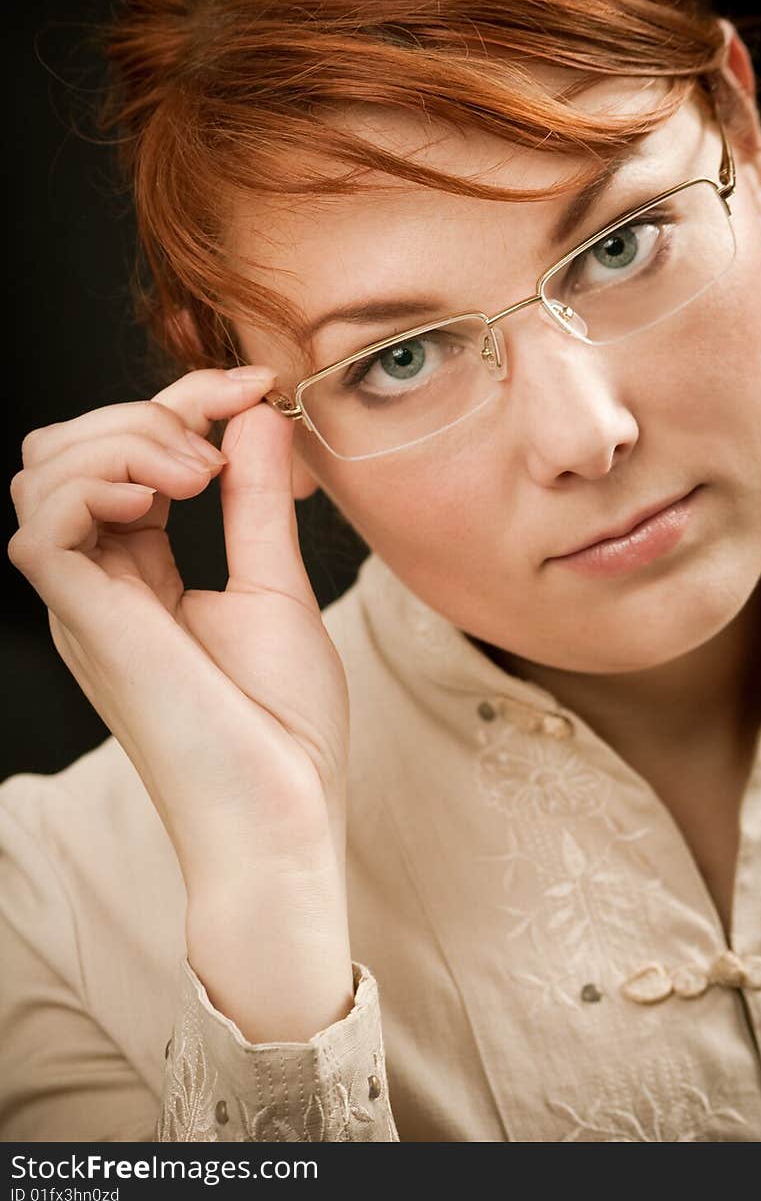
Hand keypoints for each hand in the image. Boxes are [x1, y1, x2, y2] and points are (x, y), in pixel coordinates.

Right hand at [8, 367, 350, 896]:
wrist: (281, 817)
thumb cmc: (282, 726)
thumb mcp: (276, 585)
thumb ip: (256, 499)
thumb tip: (256, 413)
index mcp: (137, 573)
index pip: (125, 454)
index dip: (180, 398)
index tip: (253, 384)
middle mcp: (97, 581)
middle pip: (66, 447)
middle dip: (145, 411)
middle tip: (221, 450)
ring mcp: (83, 602)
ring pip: (43, 470)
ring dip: (125, 441)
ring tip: (199, 479)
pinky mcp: (83, 621)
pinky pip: (39, 523)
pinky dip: (98, 482)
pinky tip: (166, 501)